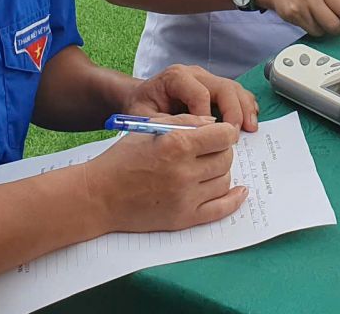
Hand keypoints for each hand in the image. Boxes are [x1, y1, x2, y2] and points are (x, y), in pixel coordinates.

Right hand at [85, 120, 246, 232]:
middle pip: (226, 158)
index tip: (224, 132)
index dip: (227, 132)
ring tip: (208, 168)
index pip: (223, 136)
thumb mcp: (152, 128)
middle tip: (212, 150)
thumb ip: (186, 121)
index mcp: (177, 145)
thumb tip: (215, 124)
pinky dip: (234, 200)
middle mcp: (184, 172)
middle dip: (223, 151)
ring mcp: (185, 198)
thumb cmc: (123, 158)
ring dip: (222, 172)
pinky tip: (240, 191)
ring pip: (225, 181)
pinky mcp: (183, 218)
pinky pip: (220, 209)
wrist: (99, 196)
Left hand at [127, 64, 259, 131]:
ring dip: (244, 108)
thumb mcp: (144, 118)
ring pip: (234, 88)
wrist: (141, 98)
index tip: (207, 137)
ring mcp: (207, 78)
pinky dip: (246, 105)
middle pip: (223, 87)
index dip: (207, 116)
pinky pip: (236, 92)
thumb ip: (165, 125)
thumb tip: (190, 136)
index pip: (199, 93)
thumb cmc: (142, 108)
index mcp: (175, 77)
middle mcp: (195, 74)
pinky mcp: (215, 86)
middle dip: (234, 111)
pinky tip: (251, 120)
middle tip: (236, 135)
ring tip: (251, 129)